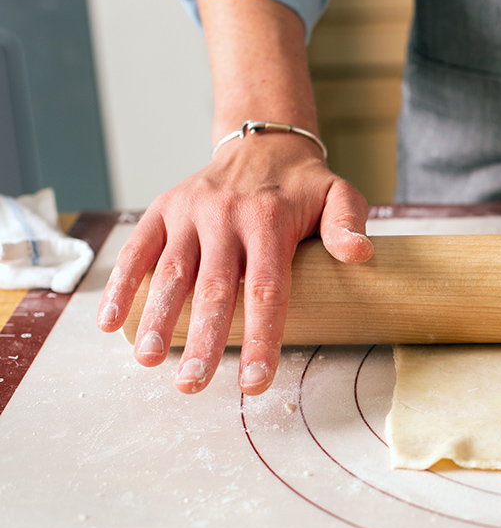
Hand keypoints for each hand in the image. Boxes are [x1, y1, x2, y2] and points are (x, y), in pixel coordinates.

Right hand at [96, 133, 372, 393]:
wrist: (263, 142)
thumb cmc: (305, 186)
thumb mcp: (340, 195)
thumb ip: (348, 223)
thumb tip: (360, 254)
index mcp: (269, 220)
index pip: (268, 289)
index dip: (261, 338)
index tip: (255, 382)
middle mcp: (226, 215)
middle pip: (214, 287)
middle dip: (202, 339)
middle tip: (193, 385)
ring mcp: (190, 212)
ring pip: (172, 271)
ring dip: (157, 317)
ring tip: (149, 360)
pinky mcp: (163, 210)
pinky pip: (138, 249)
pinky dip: (122, 284)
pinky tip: (112, 322)